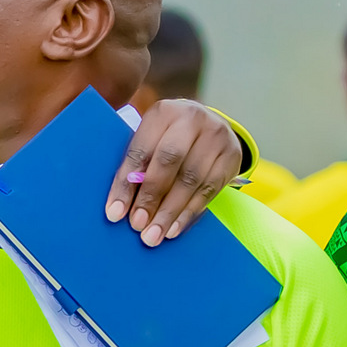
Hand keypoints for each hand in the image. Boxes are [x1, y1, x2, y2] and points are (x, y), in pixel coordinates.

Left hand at [106, 99, 244, 245]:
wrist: (210, 126)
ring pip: (191, 179)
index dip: (126, 184)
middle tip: (138, 225)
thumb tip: (119, 208)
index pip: (140, 151)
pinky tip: (175, 228)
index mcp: (163, 112)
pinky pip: (210, 189)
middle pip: (169, 162)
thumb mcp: (151, 140)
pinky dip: (190, 212)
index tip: (115, 213)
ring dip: (170, 211)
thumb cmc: (168, 138)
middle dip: (151, 197)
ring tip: (155, 234)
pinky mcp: (232, 155)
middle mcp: (192, 119)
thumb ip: (138, 165)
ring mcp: (216, 136)